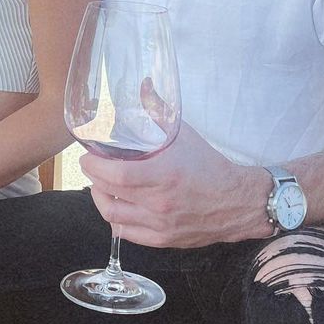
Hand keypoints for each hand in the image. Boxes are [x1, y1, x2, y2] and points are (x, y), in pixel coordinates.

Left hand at [81, 122, 256, 248]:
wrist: (237, 202)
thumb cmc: (209, 165)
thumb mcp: (184, 133)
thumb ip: (159, 109)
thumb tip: (144, 84)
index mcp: (164, 174)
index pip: (118, 174)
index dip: (95, 166)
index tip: (86, 156)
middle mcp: (160, 202)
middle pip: (110, 194)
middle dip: (93, 178)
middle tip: (91, 166)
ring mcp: (160, 224)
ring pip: (113, 217)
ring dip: (100, 199)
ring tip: (99, 186)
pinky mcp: (163, 240)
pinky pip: (128, 234)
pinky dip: (115, 220)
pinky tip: (116, 207)